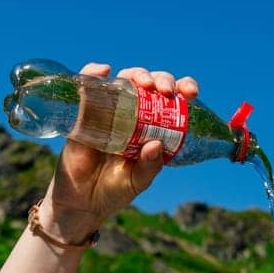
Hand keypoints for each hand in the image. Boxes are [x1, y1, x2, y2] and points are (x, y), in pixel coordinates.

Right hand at [42, 63, 199, 241]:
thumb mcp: (137, 181)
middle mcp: (133, 113)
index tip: (191, 93)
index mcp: (152, 127)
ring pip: (124, 80)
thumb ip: (149, 166)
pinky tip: (103, 72)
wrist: (82, 201)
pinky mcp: (85, 111)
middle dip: (161, 80)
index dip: (183, 89)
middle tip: (166, 91)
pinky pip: (88, 85)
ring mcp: (109, 110)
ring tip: (143, 83)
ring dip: (136, 75)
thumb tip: (157, 144)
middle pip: (150, 84)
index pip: (172, 100)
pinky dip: (94, 73)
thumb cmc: (114, 189)